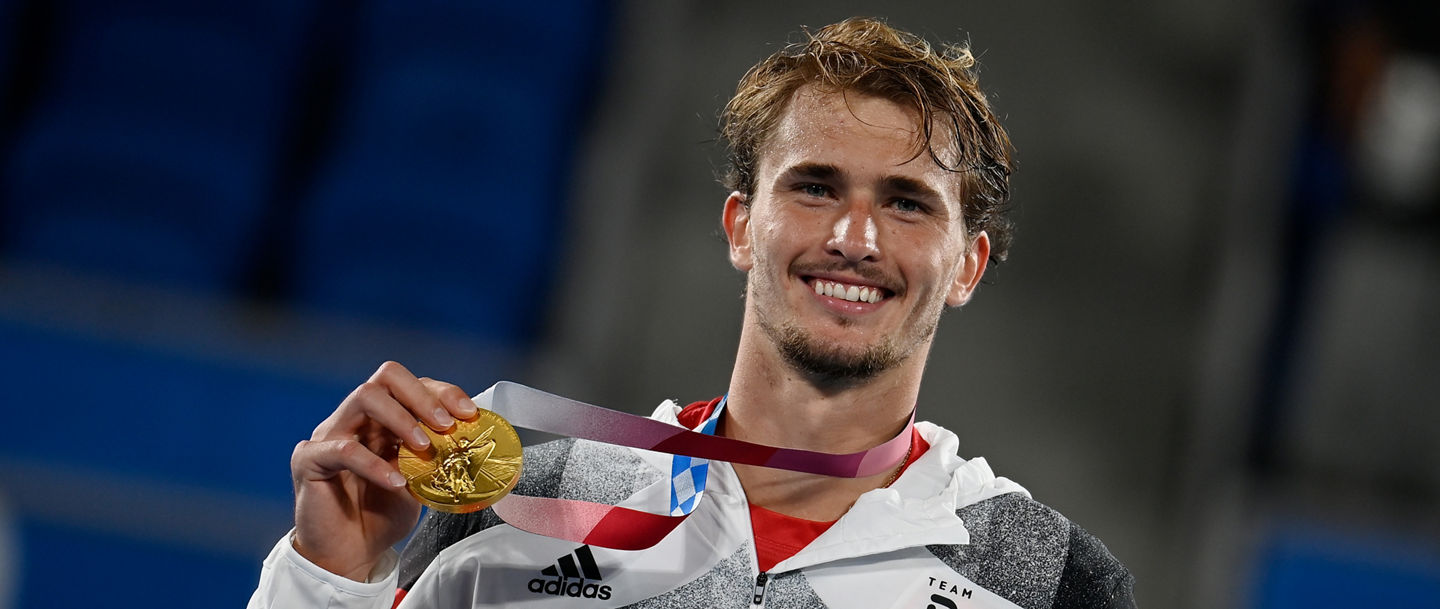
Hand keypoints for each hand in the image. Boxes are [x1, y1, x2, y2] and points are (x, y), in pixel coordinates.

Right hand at [289, 361, 478, 579]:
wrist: (348, 556)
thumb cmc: (380, 515)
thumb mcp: (420, 483)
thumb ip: (436, 460)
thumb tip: (472, 445)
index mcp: (380, 420)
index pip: (410, 386)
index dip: (442, 393)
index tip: (468, 413)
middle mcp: (354, 419)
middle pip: (386, 378)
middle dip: (422, 396)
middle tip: (446, 425)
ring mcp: (329, 435)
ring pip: (364, 397)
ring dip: (401, 418)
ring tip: (424, 446)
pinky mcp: (310, 460)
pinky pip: (343, 450)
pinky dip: (374, 463)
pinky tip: (396, 482)